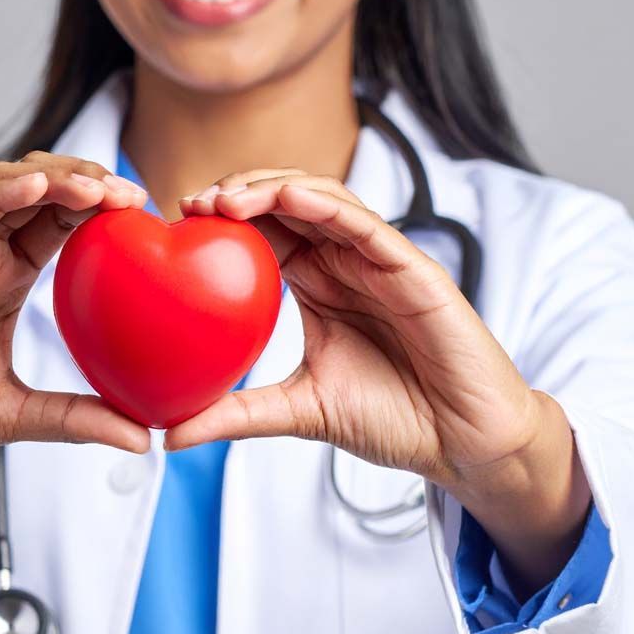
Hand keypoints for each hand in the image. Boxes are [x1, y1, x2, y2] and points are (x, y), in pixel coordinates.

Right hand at [0, 154, 151, 511]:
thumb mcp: (13, 415)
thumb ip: (74, 417)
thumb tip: (143, 435)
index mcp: (6, 280)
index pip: (64, 224)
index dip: (106, 210)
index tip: (150, 218)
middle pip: (42, 193)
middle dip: (91, 182)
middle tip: (135, 199)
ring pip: (5, 186)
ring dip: (55, 176)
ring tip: (98, 188)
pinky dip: (1, 192)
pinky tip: (38, 187)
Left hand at [172, 169, 591, 591]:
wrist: (462, 444)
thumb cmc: (392, 419)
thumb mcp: (297, 411)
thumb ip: (237, 414)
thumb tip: (170, 434)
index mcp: (319, 284)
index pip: (266, 232)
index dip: (222, 220)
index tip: (177, 225)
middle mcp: (346, 263)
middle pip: (287, 203)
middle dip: (238, 192)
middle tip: (192, 206)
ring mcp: (381, 261)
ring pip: (324, 200)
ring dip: (273, 189)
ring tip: (227, 198)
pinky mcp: (415, 268)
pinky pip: (368, 224)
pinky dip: (327, 205)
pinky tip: (289, 198)